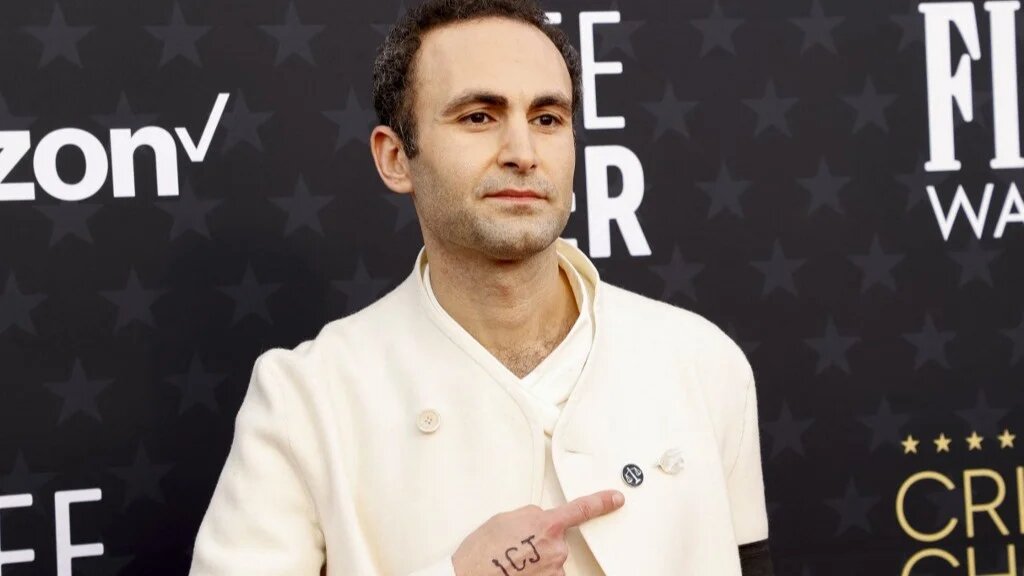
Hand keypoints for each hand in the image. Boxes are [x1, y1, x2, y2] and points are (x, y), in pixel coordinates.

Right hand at [451, 490, 624, 575]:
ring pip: (551, 559)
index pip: (582, 508)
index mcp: (545, 523)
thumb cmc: (482, 552)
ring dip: (536, 559)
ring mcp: (554, 570)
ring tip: (513, 561)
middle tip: (516, 546)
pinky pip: (547, 574)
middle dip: (541, 540)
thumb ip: (530, 515)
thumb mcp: (505, 519)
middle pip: (557, 538)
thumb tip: (538, 520)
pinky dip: (535, 572)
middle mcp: (555, 547)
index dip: (602, 502)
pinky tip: (518, 570)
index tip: (615, 499)